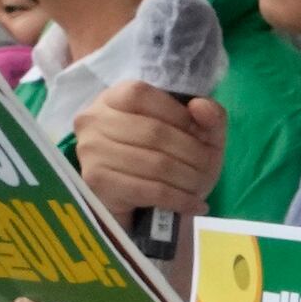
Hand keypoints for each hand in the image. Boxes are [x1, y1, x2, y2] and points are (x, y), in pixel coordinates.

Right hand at [67, 79, 226, 222]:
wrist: (141, 205)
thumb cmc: (169, 158)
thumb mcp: (196, 133)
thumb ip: (208, 114)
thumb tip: (201, 106)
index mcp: (114, 98)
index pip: (143, 95)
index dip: (178, 115)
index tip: (200, 135)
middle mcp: (94, 120)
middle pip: (154, 132)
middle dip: (193, 153)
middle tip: (209, 167)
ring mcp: (91, 151)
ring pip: (155, 164)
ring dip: (189, 179)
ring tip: (202, 187)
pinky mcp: (97, 183)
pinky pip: (150, 191)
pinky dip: (180, 200)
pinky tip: (195, 205)